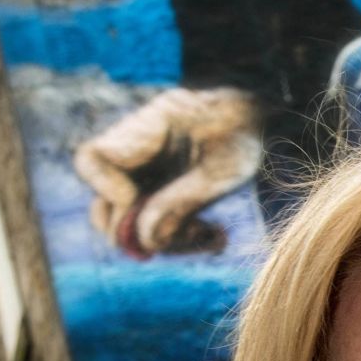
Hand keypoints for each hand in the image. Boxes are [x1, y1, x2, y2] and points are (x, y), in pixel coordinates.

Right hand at [73, 87, 262, 255]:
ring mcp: (149, 172)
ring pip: (132, 220)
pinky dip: (182, 236)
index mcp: (147, 127)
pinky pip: (158, 222)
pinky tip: (216, 237)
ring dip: (164, 239)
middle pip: (105, 201)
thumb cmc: (248, 132)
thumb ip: (183, 202)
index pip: (92, 159)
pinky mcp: (165, 189)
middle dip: (134, 231)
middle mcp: (138, 152)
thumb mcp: (225, 168)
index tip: (139, 206)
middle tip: (174, 242)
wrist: (267, 119)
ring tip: (209, 238)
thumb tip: (146, 241)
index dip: (105, 189)